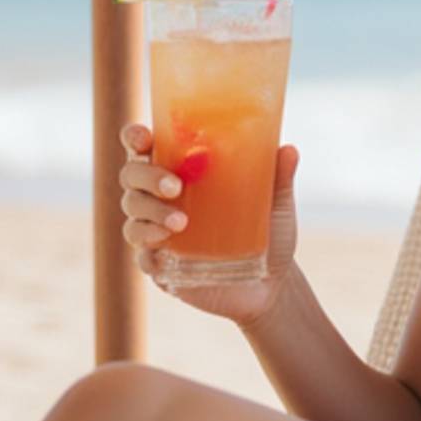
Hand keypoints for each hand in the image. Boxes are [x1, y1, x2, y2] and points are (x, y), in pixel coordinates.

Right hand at [118, 122, 300, 323]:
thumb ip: (279, 177)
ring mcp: (157, 231)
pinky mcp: (159, 265)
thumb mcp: (276, 205)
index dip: (136, 137)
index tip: (143, 136)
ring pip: (133, 213)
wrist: (271, 285)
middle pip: (132, 176)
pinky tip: (165, 248)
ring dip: (151, 213)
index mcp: (183, 171)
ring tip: (181, 222)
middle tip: (175, 186)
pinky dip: (148, 247)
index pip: (146, 147)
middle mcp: (162, 198)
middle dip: (147, 176)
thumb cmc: (269, 234)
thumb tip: (288, 150)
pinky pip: (141, 254)